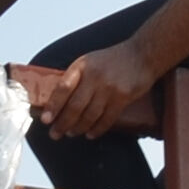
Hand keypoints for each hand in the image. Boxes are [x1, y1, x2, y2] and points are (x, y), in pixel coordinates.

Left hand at [35, 43, 157, 140]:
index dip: (53, 106)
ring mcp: (109, 88)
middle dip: (63, 123)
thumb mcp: (90, 61)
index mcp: (82, 66)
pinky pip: (107, 119)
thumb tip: (58, 101)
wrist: (142, 54)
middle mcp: (94, 76)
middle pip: (75, 106)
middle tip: (55, 134)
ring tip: (71, 133)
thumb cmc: (113, 60)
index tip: (46, 120)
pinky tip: (90, 134)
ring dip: (78, 128)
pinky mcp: (123, 97)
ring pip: (89, 115)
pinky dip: (97, 129)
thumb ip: (76, 77)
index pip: (63, 88)